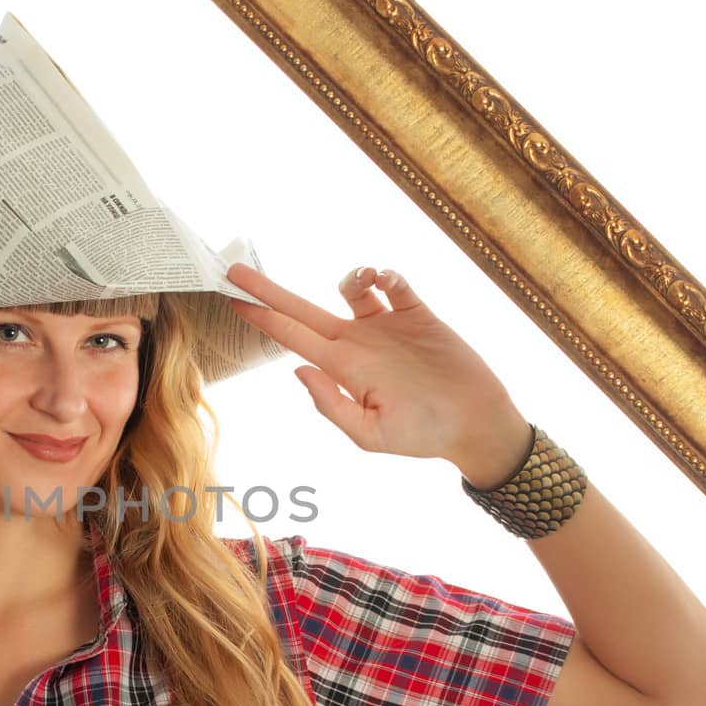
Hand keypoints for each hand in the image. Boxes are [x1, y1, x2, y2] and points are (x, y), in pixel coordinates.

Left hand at [226, 262, 530, 484]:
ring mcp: (387, 327)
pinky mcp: (419, 315)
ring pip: (353, 289)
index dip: (262, 318)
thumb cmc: (422, 435)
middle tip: (236, 269)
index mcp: (341, 368)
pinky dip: (388, 276)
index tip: (231, 299)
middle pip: (303, 309)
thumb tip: (299, 368)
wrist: (474, 425)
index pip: (291, 338)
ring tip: (362, 279)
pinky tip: (386, 281)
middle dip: (270, 290)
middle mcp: (358, 343)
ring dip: (351, 276)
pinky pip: (397, 286)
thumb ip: (331, 404)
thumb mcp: (370, 434)